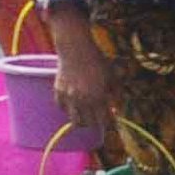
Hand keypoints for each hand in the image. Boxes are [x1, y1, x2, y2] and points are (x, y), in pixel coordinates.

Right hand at [44, 21, 110, 148]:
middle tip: (99, 120)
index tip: (112, 125)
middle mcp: (82, 99)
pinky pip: (62, 107)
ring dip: (81, 121)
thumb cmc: (98, 62)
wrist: (76, 49)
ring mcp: (68, 96)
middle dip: (96, 124)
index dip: (109, 125)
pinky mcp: (58, 91)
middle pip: (89, 123)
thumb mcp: (113, 77)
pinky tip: (74, 106)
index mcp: (98, 97)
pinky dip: (68, 109)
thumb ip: (116, 94)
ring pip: (74, 119)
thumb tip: (117, 109)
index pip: (104, 121)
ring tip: (86, 117)